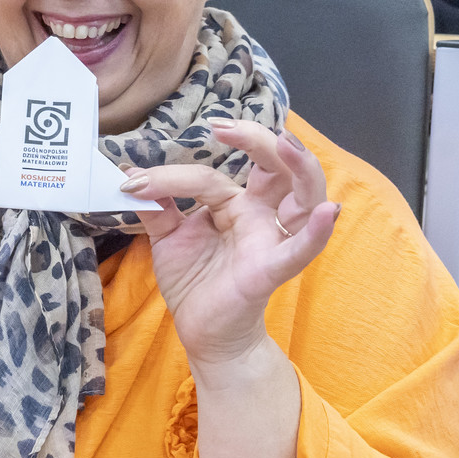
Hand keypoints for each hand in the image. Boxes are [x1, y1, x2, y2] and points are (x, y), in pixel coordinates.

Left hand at [122, 119, 338, 376]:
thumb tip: (129, 174)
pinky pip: (302, 249)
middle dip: (258, 139)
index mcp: (236, 204)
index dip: (171, 175)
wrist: (203, 331)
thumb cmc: (195, 280)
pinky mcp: (272, 269)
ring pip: (304, 195)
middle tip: (224, 126)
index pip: (211, 176)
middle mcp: (261, 215)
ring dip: (301, 167)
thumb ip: (156, 205)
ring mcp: (271, 239)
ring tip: (287, 143)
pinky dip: (317, 231)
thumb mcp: (168, 236)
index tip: (133, 181)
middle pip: (277, 167)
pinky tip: (329, 211)